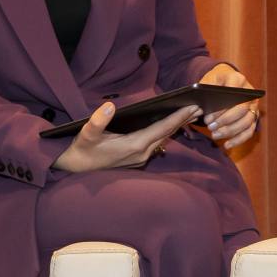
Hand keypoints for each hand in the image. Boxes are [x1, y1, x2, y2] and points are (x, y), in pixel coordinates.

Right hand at [52, 100, 198, 173]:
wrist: (76, 170)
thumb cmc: (82, 151)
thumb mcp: (86, 134)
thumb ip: (97, 121)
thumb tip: (109, 106)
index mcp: (133, 145)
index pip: (162, 129)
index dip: (179, 117)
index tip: (194, 107)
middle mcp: (141, 153)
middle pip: (167, 134)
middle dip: (184, 120)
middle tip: (200, 107)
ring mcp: (141, 158)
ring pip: (164, 140)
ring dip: (177, 127)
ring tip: (190, 114)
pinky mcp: (137, 160)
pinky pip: (157, 144)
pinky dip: (166, 133)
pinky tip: (170, 126)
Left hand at [197, 61, 261, 151]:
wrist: (224, 80)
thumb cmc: (214, 82)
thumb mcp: (208, 80)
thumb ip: (205, 90)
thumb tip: (200, 106)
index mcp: (238, 79)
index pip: (234, 94)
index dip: (221, 108)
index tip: (208, 117)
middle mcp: (250, 93)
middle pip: (242, 110)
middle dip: (225, 121)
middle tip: (210, 127)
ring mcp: (253, 106)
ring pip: (246, 122)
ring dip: (231, 131)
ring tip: (215, 135)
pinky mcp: (253, 117)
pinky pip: (249, 131)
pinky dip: (238, 140)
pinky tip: (226, 145)